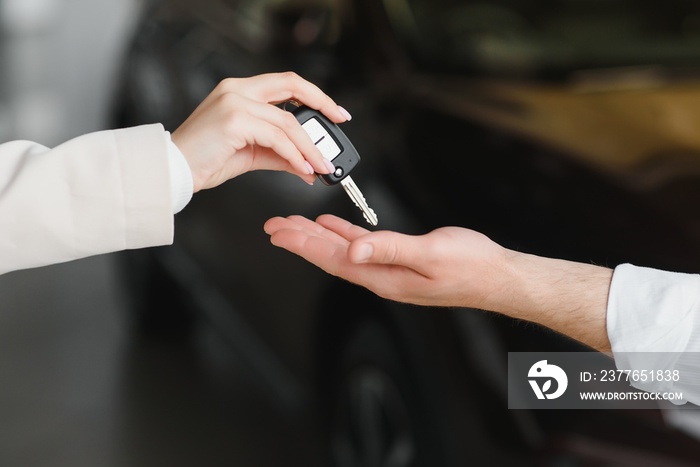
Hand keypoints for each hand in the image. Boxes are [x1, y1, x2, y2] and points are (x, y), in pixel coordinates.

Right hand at [171, 72, 350, 191]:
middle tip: (340, 122)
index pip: (286, 83)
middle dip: (322, 104)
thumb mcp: (251, 154)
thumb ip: (280, 154)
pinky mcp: (234, 120)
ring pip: (287, 121)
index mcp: (240, 91)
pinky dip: (295, 155)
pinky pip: (277, 138)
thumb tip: (309, 165)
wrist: (173, 170)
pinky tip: (303, 169)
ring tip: (322, 165)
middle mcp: (237, 89)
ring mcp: (235, 102)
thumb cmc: (205, 160)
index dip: (314, 94)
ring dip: (310, 147)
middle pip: (292, 86)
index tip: (335, 111)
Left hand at [263, 214, 508, 307]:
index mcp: (384, 277)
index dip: (303, 245)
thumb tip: (354, 249)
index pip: (334, 259)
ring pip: (343, 249)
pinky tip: (332, 226)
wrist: (497, 276)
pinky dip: (344, 233)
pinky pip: (363, 245)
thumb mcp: (431, 253)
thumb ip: (390, 249)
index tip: (279, 232)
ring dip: (317, 236)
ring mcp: (390, 269)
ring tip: (294, 224)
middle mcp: (382, 276)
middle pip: (331, 256)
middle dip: (300, 240)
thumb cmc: (471, 267)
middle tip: (274, 226)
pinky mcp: (400, 259)